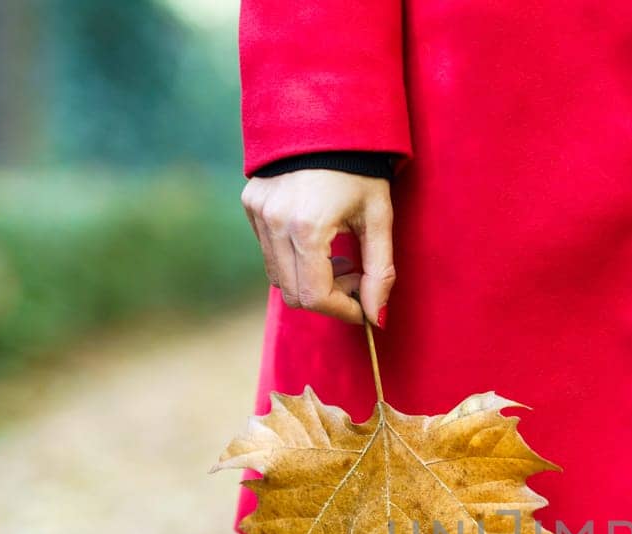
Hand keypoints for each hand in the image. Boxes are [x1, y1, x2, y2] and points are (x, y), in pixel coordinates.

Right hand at [241, 169, 394, 325]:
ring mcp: (257, 212)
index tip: (364, 307)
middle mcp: (274, 222)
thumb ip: (380, 272)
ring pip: (277, 276)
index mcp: (307, 227)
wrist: (329, 118)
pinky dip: (294, 260)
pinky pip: (269, 252)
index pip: (315, 296)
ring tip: (339, 257)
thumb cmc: (362, 167)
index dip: (343, 311)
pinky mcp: (251, 204)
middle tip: (355, 276)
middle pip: (293, 294)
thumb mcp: (379, 218)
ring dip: (310, 280)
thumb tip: (376, 318)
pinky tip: (319, 241)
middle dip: (328, 298)